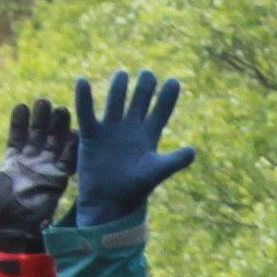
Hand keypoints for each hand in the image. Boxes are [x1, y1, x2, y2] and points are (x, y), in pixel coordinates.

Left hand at [0, 99, 76, 247]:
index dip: (20, 121)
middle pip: (38, 134)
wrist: (16, 226)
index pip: (17, 135)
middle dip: (41, 118)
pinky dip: (70, 147)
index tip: (22, 106)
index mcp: (13, 160)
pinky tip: (74, 133)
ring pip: (53, 142)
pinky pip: (67, 159)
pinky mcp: (59, 178)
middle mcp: (31, 160)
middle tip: (44, 101)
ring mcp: (46, 168)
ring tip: (61, 110)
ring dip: (57, 127)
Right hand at [67, 71, 197, 225]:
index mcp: (149, 136)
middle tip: (148, 74)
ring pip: (115, 101)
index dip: (167, 97)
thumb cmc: (135, 189)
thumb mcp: (156, 172)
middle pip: (139, 101)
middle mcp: (130, 129)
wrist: (109, 202)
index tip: (174, 81)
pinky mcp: (92, 135)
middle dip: (144, 87)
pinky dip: (84, 98)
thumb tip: (193, 151)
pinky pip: (87, 112)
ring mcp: (111, 130)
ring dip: (118, 87)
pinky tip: (83, 81)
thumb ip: (174, 161)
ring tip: (123, 74)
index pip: (160, 111)